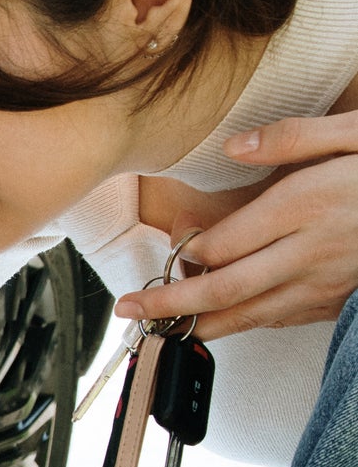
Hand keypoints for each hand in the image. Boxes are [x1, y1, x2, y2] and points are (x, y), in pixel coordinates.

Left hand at [116, 110, 357, 339]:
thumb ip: (293, 136)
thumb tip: (236, 146)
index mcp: (308, 205)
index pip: (225, 243)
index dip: (185, 250)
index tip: (167, 242)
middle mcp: (312, 250)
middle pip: (225, 289)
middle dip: (170, 304)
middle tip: (129, 311)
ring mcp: (327, 281)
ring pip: (251, 315)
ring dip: (201, 326)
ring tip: (159, 330)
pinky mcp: (339, 298)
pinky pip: (282, 318)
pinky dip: (247, 323)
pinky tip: (220, 322)